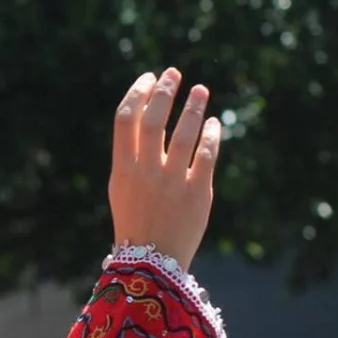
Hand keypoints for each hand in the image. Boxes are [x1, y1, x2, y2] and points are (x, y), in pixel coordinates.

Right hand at [109, 68, 221, 271]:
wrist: (152, 264)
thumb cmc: (136, 221)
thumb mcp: (122, 188)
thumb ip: (132, 155)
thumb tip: (146, 113)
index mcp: (123, 170)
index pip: (126, 119)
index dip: (138, 93)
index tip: (150, 78)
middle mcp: (145, 173)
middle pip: (154, 119)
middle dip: (165, 90)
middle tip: (174, 74)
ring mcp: (172, 183)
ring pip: (185, 133)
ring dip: (194, 107)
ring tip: (201, 90)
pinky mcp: (197, 194)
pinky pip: (207, 154)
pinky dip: (212, 134)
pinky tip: (215, 124)